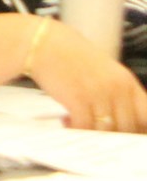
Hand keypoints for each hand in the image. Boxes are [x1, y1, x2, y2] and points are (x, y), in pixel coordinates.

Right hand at [25, 20, 146, 130]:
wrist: (43, 43)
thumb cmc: (70, 56)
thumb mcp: (104, 72)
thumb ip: (117, 93)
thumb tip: (123, 118)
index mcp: (126, 81)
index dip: (141, 130)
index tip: (129, 137)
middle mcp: (117, 88)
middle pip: (128, 127)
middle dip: (114, 137)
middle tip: (100, 137)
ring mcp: (98, 94)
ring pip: (107, 130)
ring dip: (93, 135)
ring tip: (80, 128)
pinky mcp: (78, 99)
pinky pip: (85, 127)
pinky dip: (76, 130)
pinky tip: (67, 123)